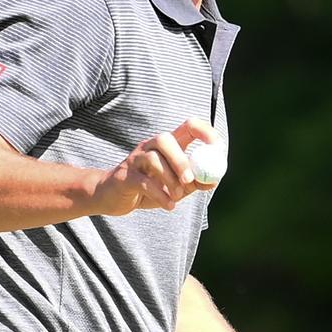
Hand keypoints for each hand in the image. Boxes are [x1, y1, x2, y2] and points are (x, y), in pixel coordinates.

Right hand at [95, 117, 219, 215]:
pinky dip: (160, 195)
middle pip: (165, 139)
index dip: (204, 132)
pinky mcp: (125, 176)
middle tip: (190, 179)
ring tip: (176, 197)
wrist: (113, 198)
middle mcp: (149, 147)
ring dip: (170, 180)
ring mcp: (135, 160)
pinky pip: (143, 182)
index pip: (187, 126)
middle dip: (180, 160)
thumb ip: (194, 182)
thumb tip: (214, 180)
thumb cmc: (148, 188)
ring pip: (153, 160)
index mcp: (166, 145)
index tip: (218, 148)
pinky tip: (169, 205)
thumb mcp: (175, 186)